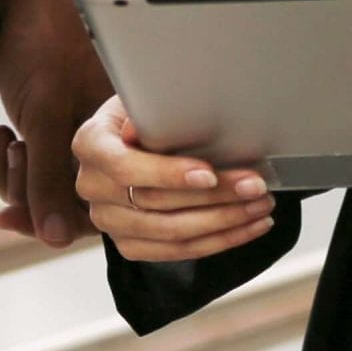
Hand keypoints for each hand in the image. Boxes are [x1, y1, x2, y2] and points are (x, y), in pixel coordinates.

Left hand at [0, 0, 111, 247]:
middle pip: (72, 194)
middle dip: (33, 187)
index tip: (30, 215)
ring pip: (48, 181)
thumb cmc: (40, 41)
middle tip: (15, 155)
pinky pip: (34, 163)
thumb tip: (53, 237)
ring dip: (17, 174)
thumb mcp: (44, 113)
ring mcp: (76, 126)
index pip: (107, 195)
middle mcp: (105, 130)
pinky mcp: (50, 120)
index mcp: (121, 126)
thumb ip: (50, 177)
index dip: (68, 213)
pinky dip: (10, 159)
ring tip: (5, 143)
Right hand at [71, 93, 276, 262]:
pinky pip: (177, 252)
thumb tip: (149, 126)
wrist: (131, 136)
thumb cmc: (146, 111)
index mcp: (90, 144)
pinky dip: (219, 241)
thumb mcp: (144, 98)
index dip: (168, 173)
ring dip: (224, 222)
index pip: (126, 167)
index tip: (209, 174)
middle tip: (256, 186)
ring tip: (261, 206)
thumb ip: (149, 112)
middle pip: (156, 203)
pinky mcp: (129, 245)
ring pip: (171, 233)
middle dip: (214, 196)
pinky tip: (249, 226)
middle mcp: (92, 187)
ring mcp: (109, 221)